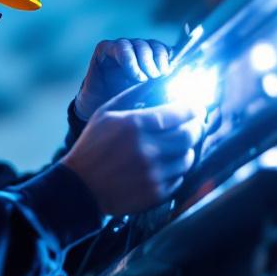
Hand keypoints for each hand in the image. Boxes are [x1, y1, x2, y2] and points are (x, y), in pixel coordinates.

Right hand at [61, 85, 204, 215]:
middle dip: (197, 125)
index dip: (194, 107)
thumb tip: (159, 82)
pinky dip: (177, 169)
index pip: (180, 112)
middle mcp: (147, 149)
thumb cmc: (91, 146)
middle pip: (191, 134)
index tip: (197, 107)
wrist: (79, 187)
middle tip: (195, 123)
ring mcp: (153, 173)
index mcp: (135, 125)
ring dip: (187, 148)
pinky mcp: (156, 193)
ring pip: (188, 157)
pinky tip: (166, 163)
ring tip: (178, 144)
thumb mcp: (105, 113)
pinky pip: (180, 177)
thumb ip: (134, 95)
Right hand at [74, 38, 172, 120]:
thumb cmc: (125, 106)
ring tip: (144, 79)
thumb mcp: (149, 97)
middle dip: (158, 61)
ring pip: (140, 45)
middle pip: (155, 45)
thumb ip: (162, 87)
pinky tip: (133, 75)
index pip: (166, 50)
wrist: (98, 112)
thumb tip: (179, 82)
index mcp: (151, 60)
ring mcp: (122, 48)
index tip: (170, 74)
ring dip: (145, 61)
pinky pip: (121, 47)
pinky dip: (130, 60)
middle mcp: (137, 51)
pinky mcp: (105, 49)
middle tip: (157, 77)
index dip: (169, 59)